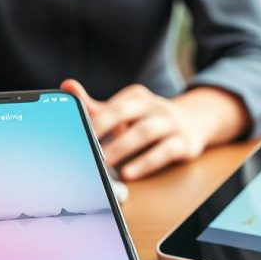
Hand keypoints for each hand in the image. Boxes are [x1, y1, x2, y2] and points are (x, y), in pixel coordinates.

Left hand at [60, 80, 247, 179]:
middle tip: (84, 148)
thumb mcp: (124, 112)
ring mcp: (171, 123)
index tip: (74, 134)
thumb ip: (95, 105)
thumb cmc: (148, 120)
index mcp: (136, 97)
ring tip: (103, 163)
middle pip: (125, 113)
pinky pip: (165, 152)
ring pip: (145, 133)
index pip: (112, 105)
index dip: (93, 120)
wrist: (195, 123)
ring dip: (122, 148)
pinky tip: (129, 174)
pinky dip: (145, 163)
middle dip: (103, 129)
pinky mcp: (184, 143)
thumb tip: (66, 85)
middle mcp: (154, 106)